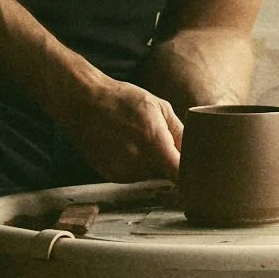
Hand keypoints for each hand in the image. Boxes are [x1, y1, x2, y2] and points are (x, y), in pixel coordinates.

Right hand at [64, 77, 183, 181]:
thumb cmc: (122, 100)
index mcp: (153, 141)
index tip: (196, 173)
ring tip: (138, 139)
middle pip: (166, 174)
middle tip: (162, 142)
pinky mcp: (112, 175)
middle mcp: (137, 161)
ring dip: (152, 164)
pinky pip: (134, 175)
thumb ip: (179, 131)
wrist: (83, 103)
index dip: (191, 177)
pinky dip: (136, 165)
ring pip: (150, 175)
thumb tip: (195, 149)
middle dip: (170, 163)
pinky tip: (125, 145)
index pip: (180, 174)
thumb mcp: (159, 107)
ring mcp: (123, 171)